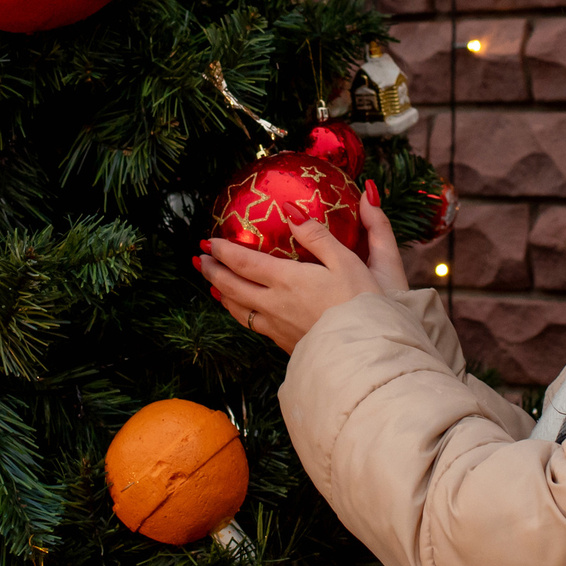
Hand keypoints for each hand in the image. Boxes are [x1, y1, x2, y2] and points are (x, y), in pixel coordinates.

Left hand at [196, 181, 406, 352]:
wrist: (366, 352)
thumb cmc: (361, 303)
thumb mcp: (346, 260)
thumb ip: (317, 235)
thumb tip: (291, 212)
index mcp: (286, 280)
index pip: (243, 261)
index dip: (223, 250)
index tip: (209, 242)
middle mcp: (273, 304)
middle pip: (232, 287)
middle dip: (213, 271)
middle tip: (200, 260)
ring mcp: (277, 327)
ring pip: (238, 310)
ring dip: (222, 294)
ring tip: (213, 285)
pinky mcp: (285, 343)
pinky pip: (252, 325)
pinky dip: (239, 313)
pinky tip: (242, 312)